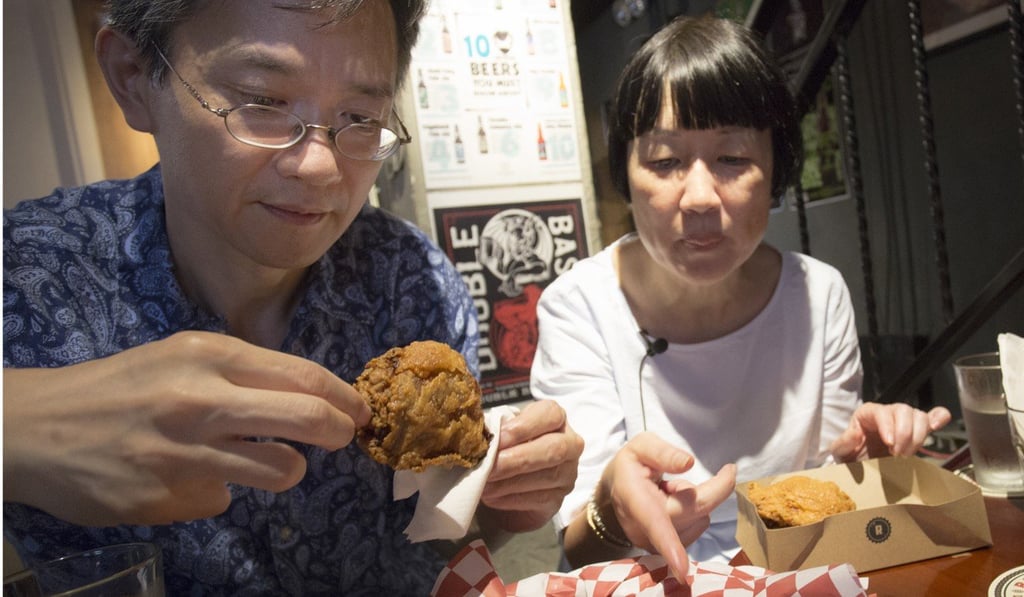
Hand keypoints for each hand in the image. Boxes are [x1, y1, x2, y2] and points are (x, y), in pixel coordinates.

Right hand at [3, 331, 369, 526]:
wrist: (36, 429)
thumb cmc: (122, 386)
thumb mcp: (181, 357)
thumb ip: (244, 372)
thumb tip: (316, 396)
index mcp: (208, 355)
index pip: (304, 377)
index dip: (345, 398)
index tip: (361, 411)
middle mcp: (201, 401)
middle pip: (308, 420)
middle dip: (340, 432)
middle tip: (345, 438)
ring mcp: (184, 455)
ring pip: (281, 471)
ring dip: (286, 469)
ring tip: (262, 462)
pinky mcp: (167, 499)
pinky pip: (223, 499)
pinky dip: (216, 490)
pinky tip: (182, 477)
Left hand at [479, 400, 583, 532]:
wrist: (506, 482)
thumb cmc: (505, 448)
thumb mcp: (502, 431)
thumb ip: (497, 429)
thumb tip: (485, 434)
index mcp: (555, 419)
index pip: (551, 414)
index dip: (524, 425)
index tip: (499, 436)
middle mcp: (569, 444)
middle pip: (554, 448)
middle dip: (517, 458)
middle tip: (489, 464)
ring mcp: (567, 474)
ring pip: (546, 477)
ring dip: (509, 481)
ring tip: (484, 482)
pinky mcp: (557, 499)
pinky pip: (538, 499)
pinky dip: (510, 498)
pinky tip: (492, 496)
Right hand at [599, 433, 734, 580]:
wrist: (612, 493)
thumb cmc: (629, 468)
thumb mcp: (640, 447)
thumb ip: (663, 453)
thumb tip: (688, 463)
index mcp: (635, 499)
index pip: (654, 522)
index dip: (669, 546)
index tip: (682, 570)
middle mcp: (644, 529)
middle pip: (696, 510)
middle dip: (713, 488)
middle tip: (721, 470)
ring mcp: (654, 544)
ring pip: (700, 518)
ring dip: (696, 500)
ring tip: (673, 490)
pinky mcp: (665, 551)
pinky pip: (698, 526)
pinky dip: (695, 512)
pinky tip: (675, 504)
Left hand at [830, 402, 951, 461]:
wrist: (862, 469)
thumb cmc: (851, 456)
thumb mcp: (840, 452)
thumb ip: (843, 443)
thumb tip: (854, 434)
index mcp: (867, 413)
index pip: (882, 412)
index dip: (889, 426)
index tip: (890, 444)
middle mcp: (888, 413)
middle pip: (904, 410)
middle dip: (904, 434)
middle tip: (898, 455)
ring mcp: (905, 421)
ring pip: (919, 416)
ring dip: (918, 436)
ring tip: (906, 454)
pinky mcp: (918, 430)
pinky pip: (933, 417)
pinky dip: (938, 418)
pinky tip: (938, 425)